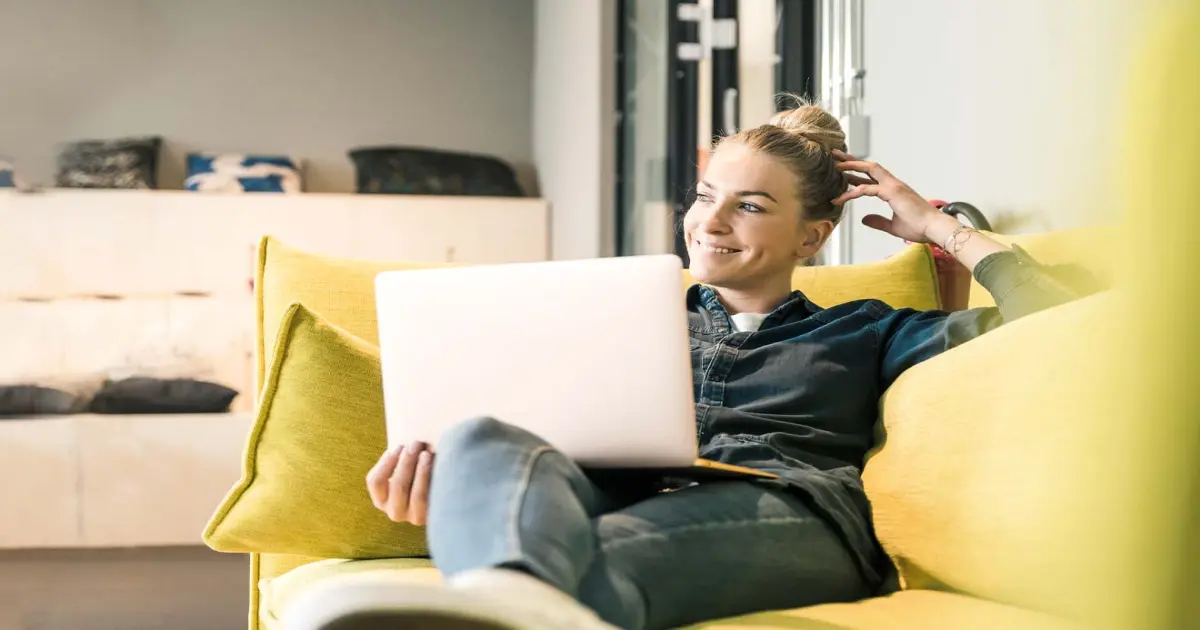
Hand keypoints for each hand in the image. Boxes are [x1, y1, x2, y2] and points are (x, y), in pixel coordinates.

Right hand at [366, 441, 433, 525]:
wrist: (443, 497)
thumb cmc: (417, 473)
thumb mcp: (404, 468)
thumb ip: (400, 457)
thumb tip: (408, 441)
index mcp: (381, 499)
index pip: (375, 482)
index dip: (386, 462)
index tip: (399, 446)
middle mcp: (394, 512)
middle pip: (397, 486)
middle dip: (407, 462)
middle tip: (416, 444)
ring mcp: (414, 517)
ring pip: (416, 495)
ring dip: (421, 471)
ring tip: (427, 454)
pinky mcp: (432, 517)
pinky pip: (433, 499)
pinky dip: (435, 481)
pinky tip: (439, 465)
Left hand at [831, 150, 954, 244]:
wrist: (935, 229)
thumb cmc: (919, 228)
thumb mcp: (893, 226)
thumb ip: (878, 222)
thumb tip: (864, 219)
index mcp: (894, 190)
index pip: (873, 176)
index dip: (857, 173)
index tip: (842, 173)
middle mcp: (894, 184)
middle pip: (869, 166)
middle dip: (852, 160)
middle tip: (835, 156)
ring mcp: (894, 186)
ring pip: (869, 170)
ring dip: (851, 166)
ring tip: (835, 166)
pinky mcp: (893, 193)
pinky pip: (867, 189)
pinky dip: (852, 192)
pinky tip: (840, 198)